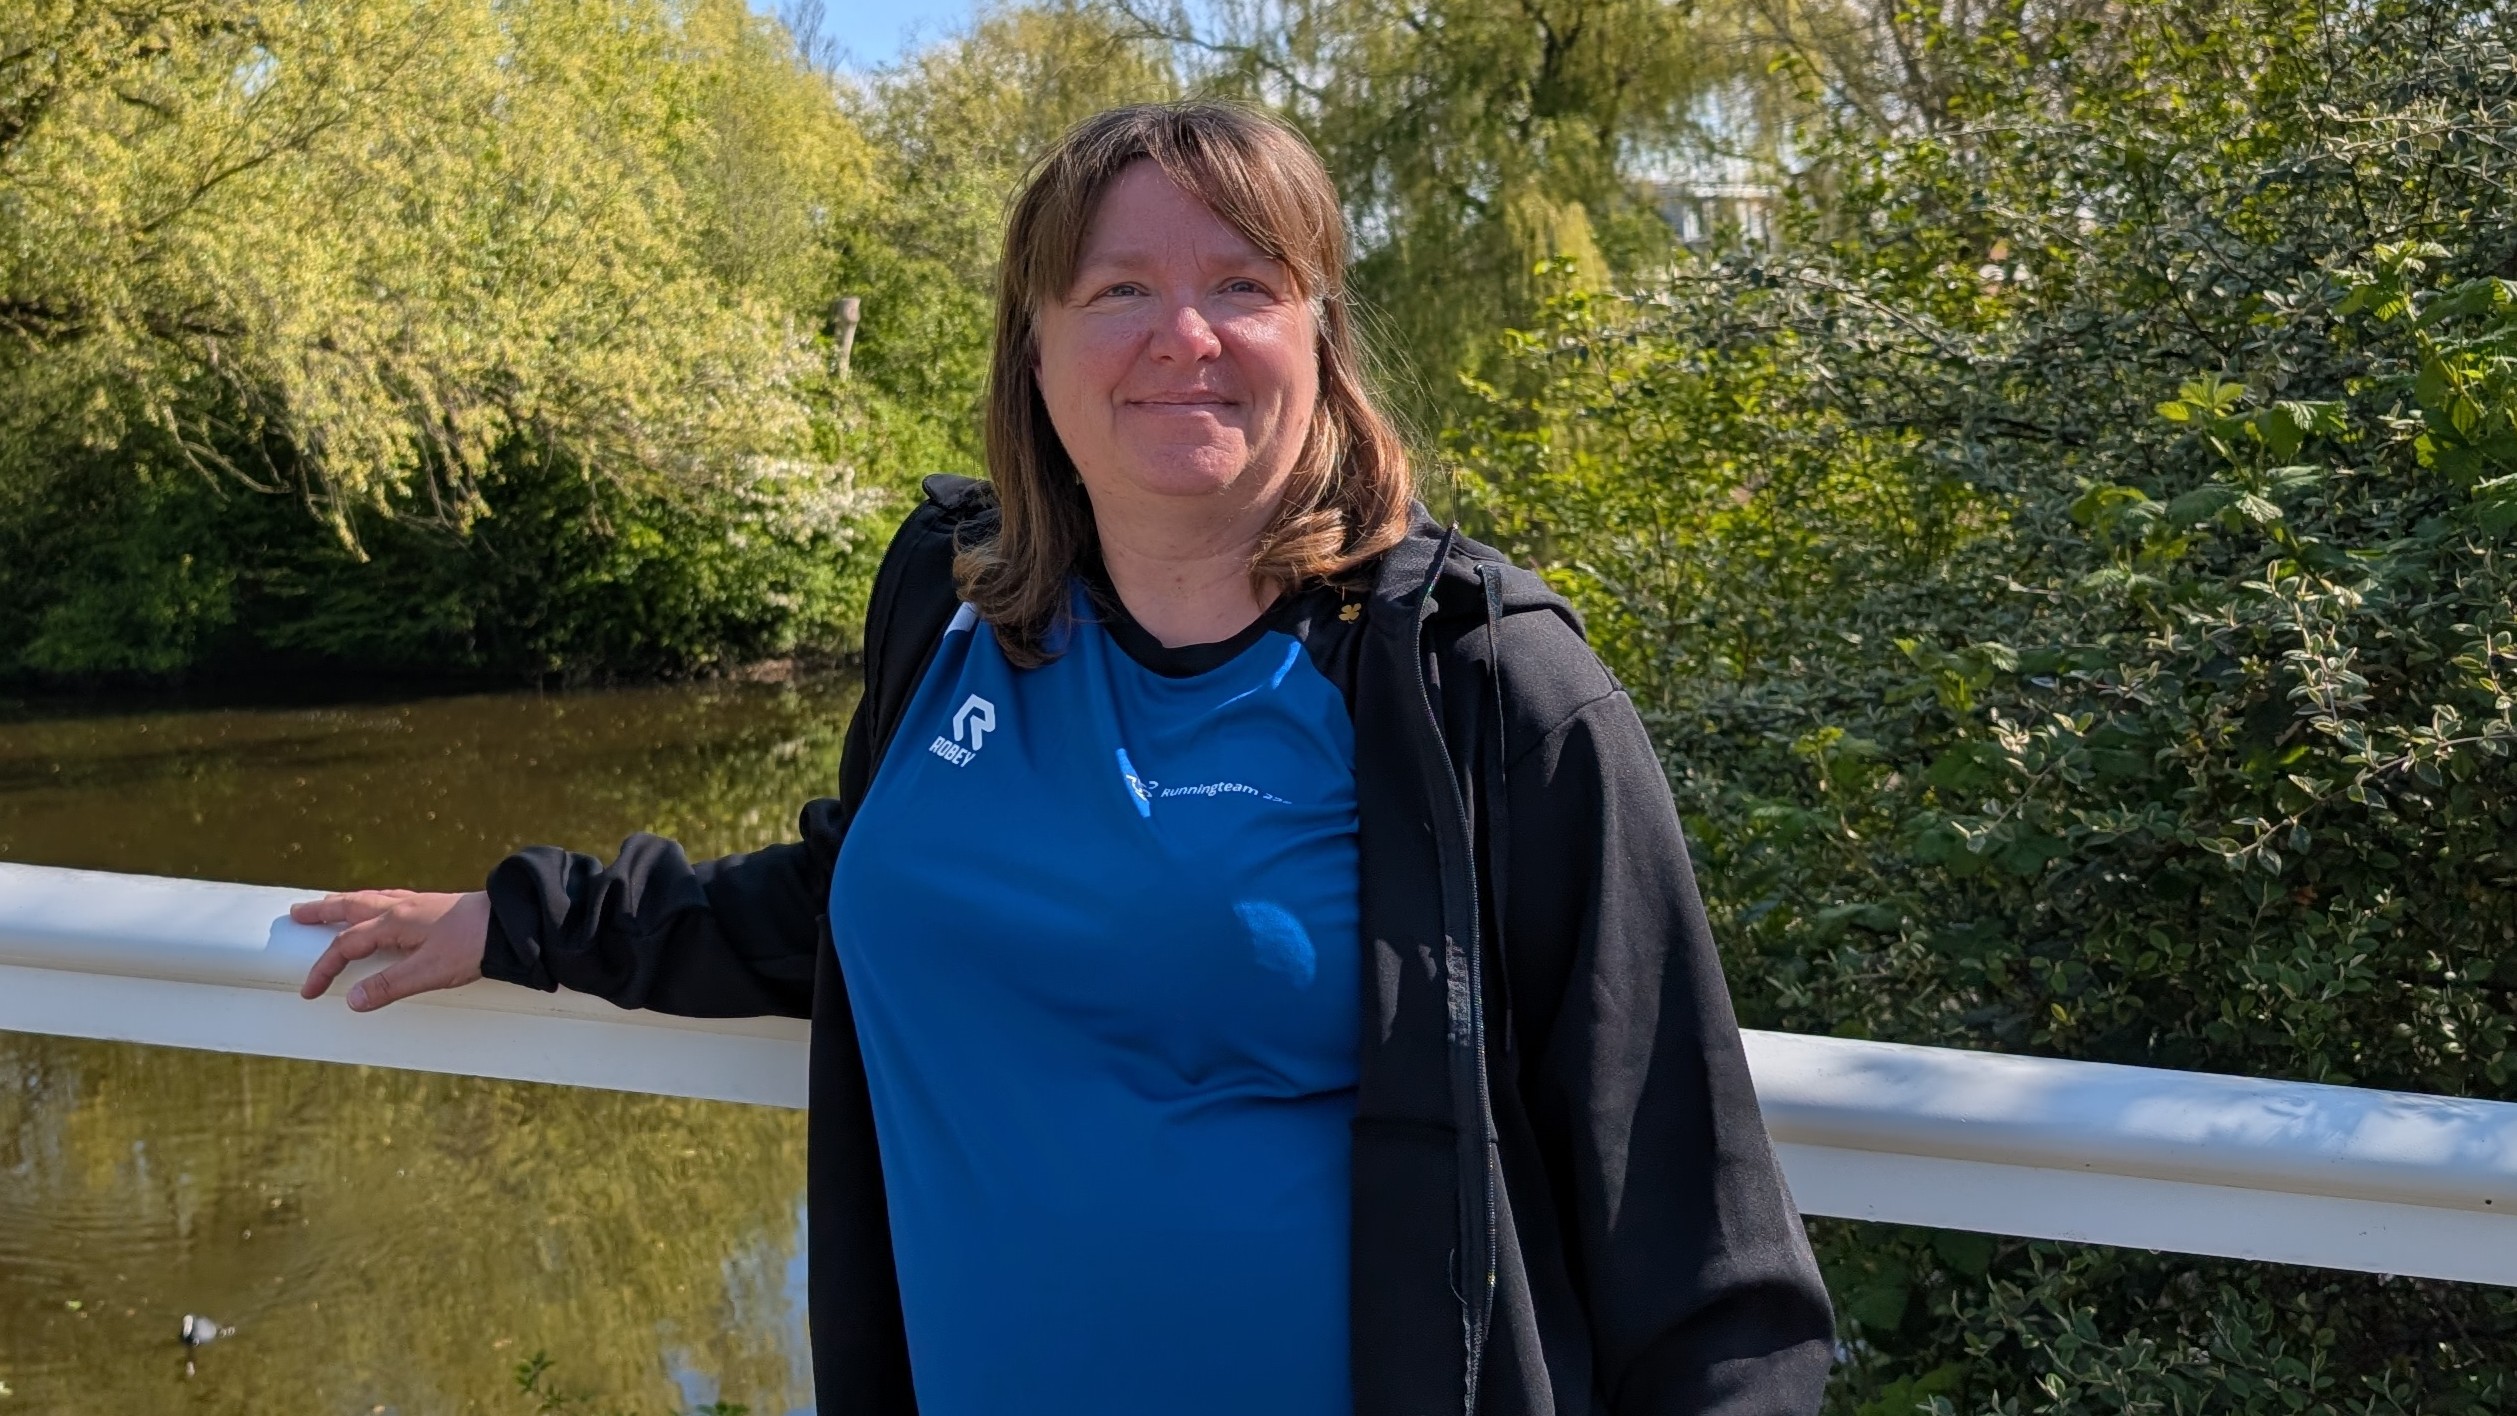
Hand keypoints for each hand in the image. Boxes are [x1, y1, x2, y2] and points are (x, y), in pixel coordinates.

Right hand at [293, 889, 490, 1010]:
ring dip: (345, 903)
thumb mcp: (428, 972)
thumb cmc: (473, 945)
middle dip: (322, 913)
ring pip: (370, 900)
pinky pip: (390, 899)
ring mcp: (417, 904)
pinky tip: (378, 905)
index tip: (309, 990)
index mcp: (394, 923)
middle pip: (351, 908)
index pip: (346, 945)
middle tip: (297, 913)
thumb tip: (351, 1000)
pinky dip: (372, 901)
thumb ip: (388, 985)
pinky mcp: (433, 906)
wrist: (511, 924)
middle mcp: (401, 908)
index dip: (324, 968)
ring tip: (329, 905)